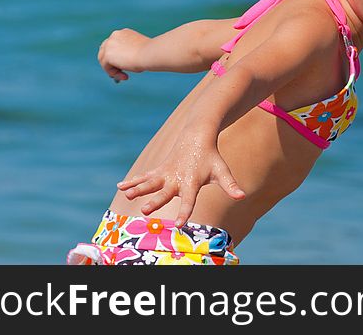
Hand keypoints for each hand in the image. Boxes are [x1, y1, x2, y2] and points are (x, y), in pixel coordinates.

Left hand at [98, 28, 148, 81]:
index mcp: (123, 33)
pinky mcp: (107, 54)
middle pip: (104, 50)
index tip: (121, 65)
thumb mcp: (139, 51)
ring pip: (104, 60)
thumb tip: (124, 64)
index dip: (115, 55)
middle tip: (118, 72)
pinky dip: (114, 74)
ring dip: (113, 70)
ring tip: (125, 76)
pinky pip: (107, 67)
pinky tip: (126, 77)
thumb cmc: (150, 53)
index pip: (113, 44)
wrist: (150, 53)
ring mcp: (109, 44)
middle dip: (109, 62)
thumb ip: (129, 54)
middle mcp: (114, 35)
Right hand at [116, 131, 245, 226]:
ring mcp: (166, 173)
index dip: (184, 212)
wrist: (197, 136)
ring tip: (126, 196)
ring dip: (137, 189)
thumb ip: (230, 185)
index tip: (179, 225)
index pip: (189, 201)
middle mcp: (176, 179)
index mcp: (192, 182)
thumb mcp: (222, 171)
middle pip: (165, 192)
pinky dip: (132, 181)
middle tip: (145, 211)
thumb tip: (243, 195)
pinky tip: (120, 187)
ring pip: (150, 183)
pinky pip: (144, 176)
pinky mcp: (159, 169)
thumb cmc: (211, 157)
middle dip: (155, 202)